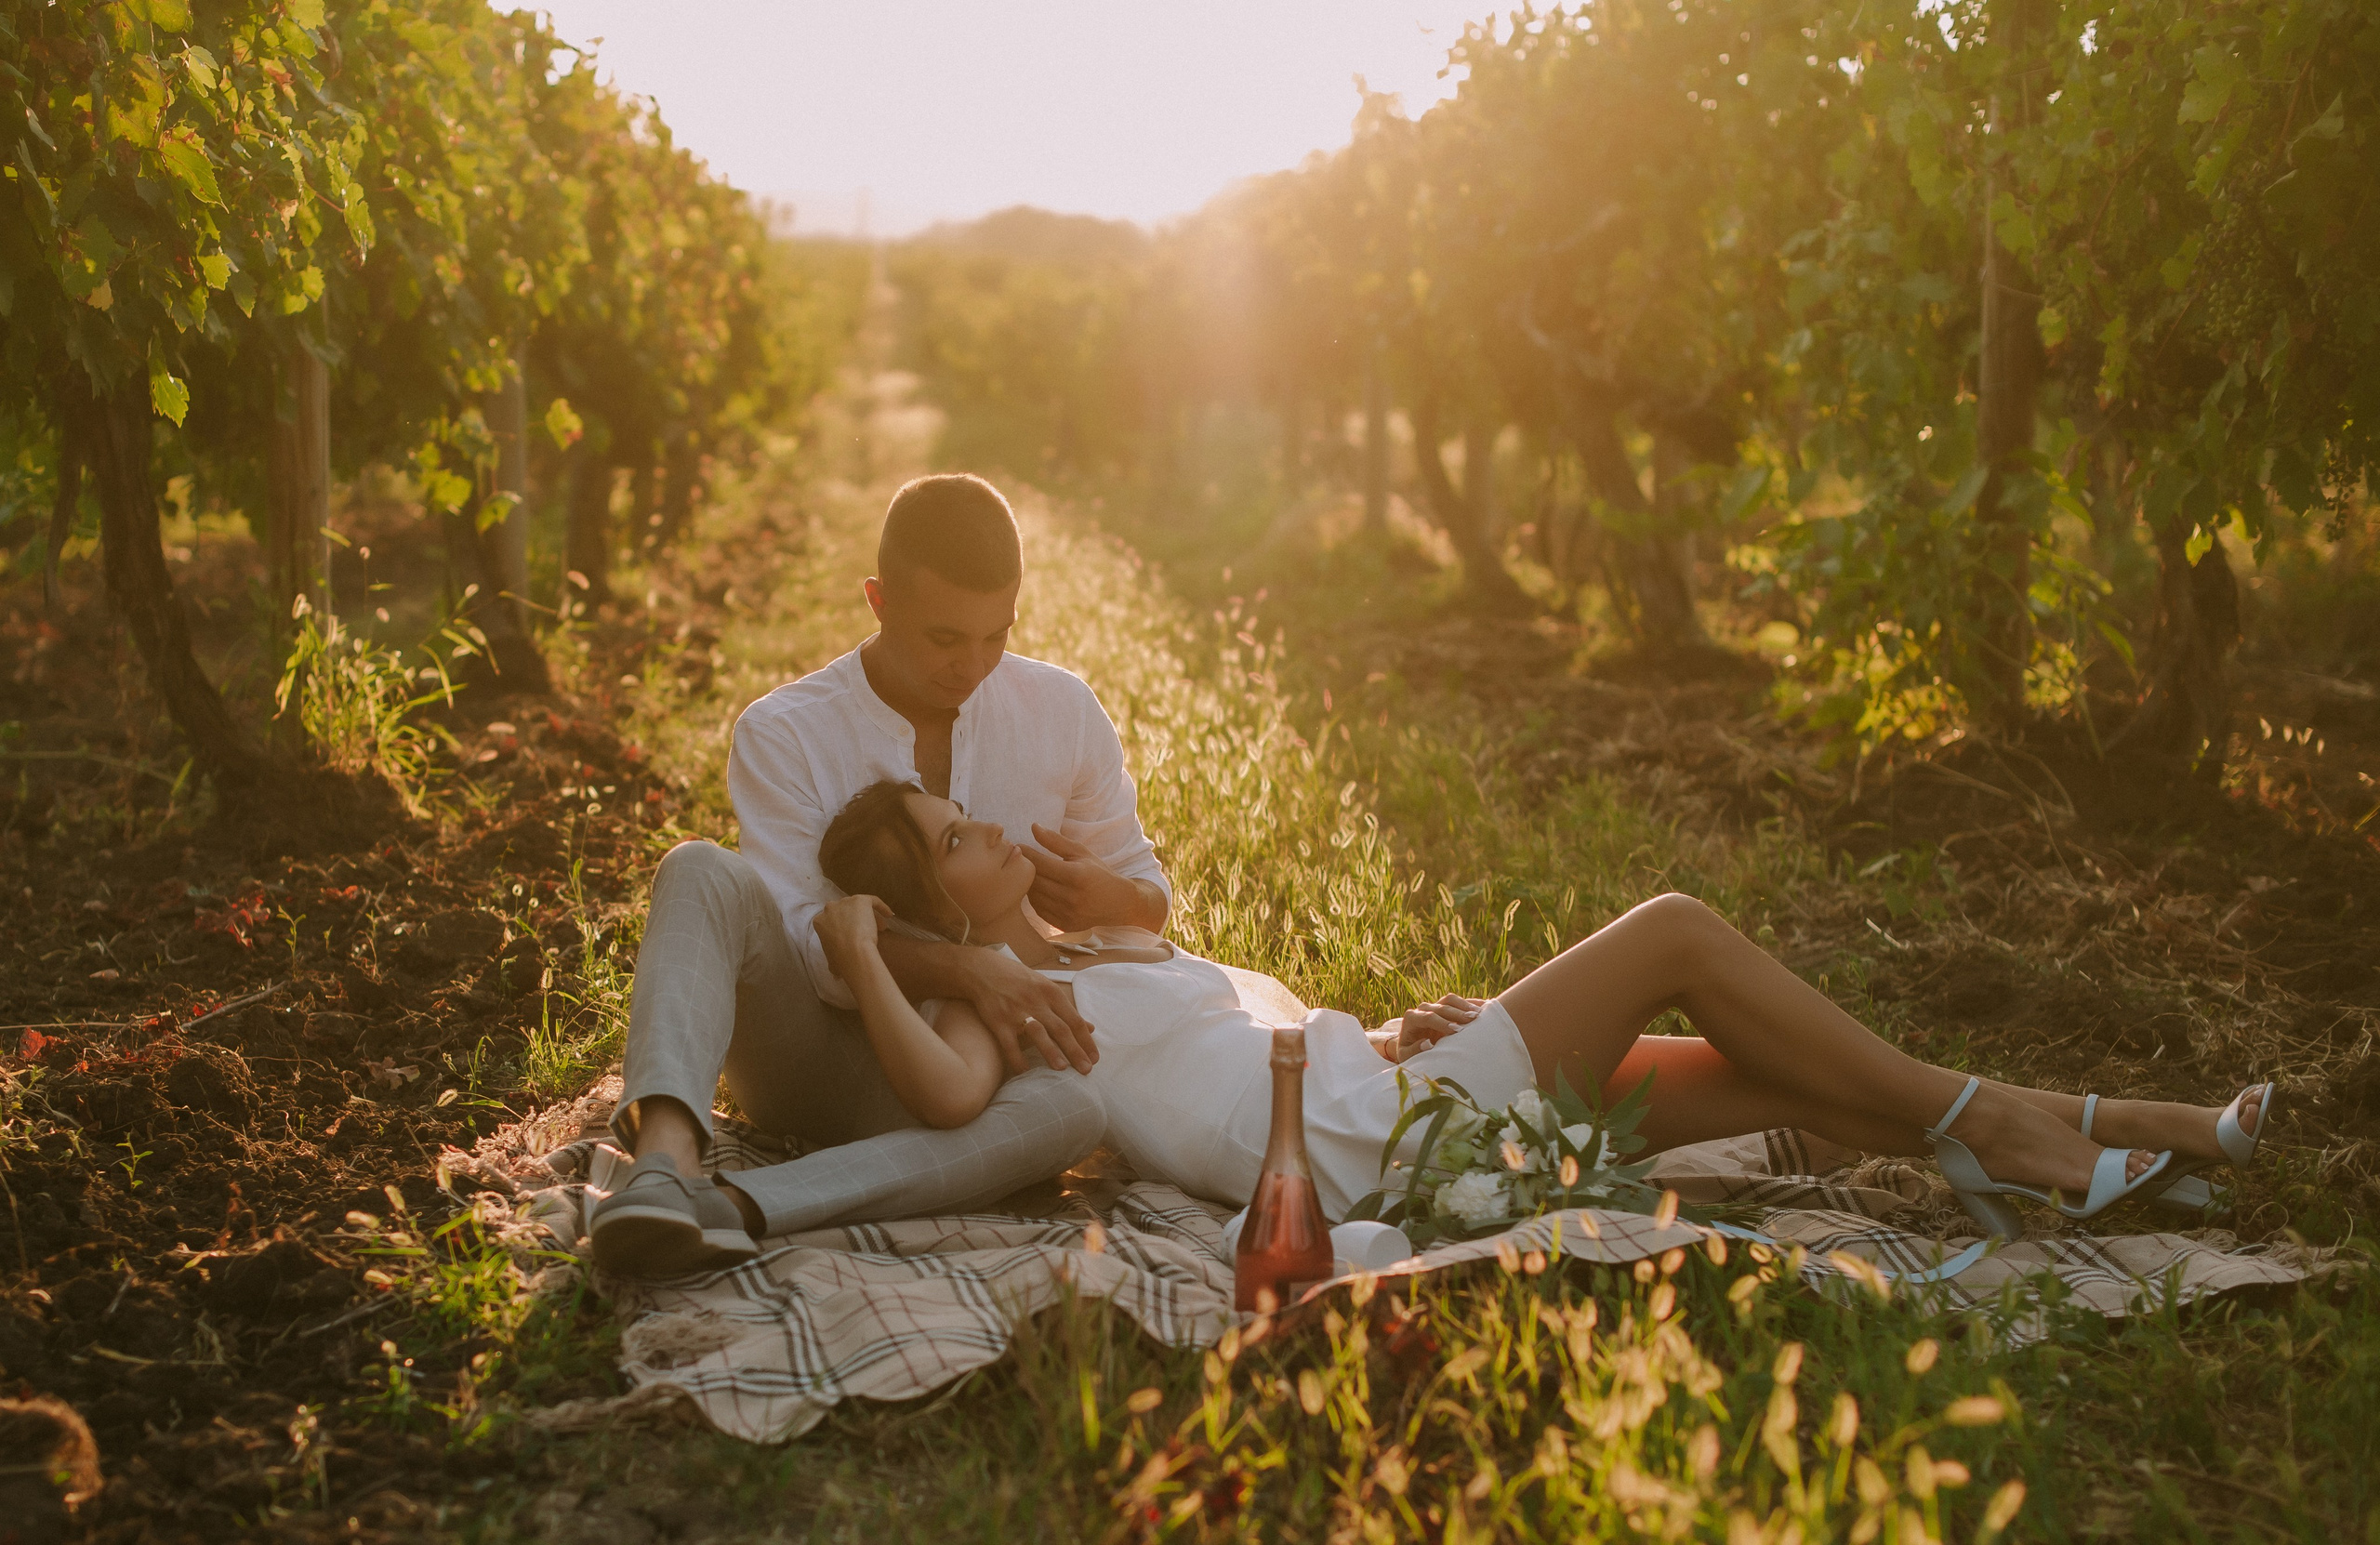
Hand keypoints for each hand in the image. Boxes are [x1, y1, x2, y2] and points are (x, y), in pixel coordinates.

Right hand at [814, 894, 891, 977]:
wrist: (853, 951)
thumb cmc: (840, 959)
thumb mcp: (832, 963)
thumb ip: (833, 963)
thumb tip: (836, 976)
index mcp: (820, 921)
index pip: (832, 920)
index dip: (844, 928)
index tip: (853, 936)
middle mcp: (830, 908)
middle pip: (845, 911)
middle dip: (855, 920)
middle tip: (867, 932)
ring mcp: (845, 902)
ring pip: (859, 907)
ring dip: (870, 916)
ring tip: (881, 928)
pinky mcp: (860, 900)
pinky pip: (873, 901)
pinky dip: (882, 907)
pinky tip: (890, 915)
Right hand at [960, 945, 1098, 1074]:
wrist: (983, 970)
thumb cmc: (1019, 980)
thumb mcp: (1046, 987)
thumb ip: (1067, 1009)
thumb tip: (1091, 1028)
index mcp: (1051, 993)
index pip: (1074, 1020)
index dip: (1086, 1041)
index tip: (1095, 1059)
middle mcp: (1036, 1001)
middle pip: (1061, 1028)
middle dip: (1076, 1050)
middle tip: (1087, 1070)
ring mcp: (1017, 1011)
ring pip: (1038, 1033)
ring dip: (1051, 1051)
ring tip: (1062, 1069)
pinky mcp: (998, 1020)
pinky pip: (1009, 1043)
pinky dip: (1017, 1058)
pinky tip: (1024, 1071)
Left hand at [1025, 824, 1150, 930]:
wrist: (1118, 903)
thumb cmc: (1099, 873)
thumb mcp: (1081, 852)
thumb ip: (1055, 841)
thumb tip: (1033, 827)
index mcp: (1076, 875)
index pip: (1040, 863)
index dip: (1026, 853)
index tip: (1017, 846)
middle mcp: (1071, 897)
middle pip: (1034, 880)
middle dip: (1024, 868)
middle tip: (1018, 859)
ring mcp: (1067, 914)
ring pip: (1034, 896)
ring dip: (1029, 884)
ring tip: (1029, 874)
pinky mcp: (1063, 925)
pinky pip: (1039, 910)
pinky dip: (1036, 898)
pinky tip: (1040, 889)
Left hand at [1394, 994, 1483, 1061]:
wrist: (1413, 1046)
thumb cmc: (1411, 1053)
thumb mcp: (1407, 1056)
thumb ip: (1414, 1051)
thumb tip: (1427, 1043)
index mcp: (1412, 1018)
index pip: (1428, 1017)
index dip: (1443, 1023)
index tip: (1456, 1030)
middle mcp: (1422, 1009)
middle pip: (1441, 1006)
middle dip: (1457, 1013)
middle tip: (1472, 1020)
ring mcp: (1435, 1005)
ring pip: (1450, 999)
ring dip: (1465, 1005)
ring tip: (1479, 1014)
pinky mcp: (1445, 1006)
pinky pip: (1458, 1001)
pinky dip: (1470, 1004)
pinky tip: (1483, 1008)